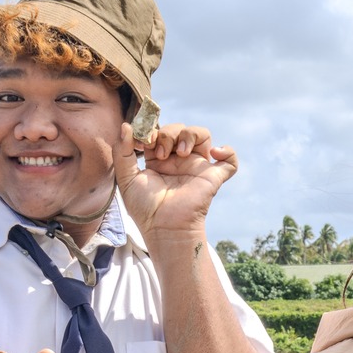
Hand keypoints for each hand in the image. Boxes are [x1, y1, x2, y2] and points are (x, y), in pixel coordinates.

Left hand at [116, 122, 238, 236]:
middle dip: (168, 134)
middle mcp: (178, 160)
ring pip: (202, 135)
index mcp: (159, 159)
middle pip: (179, 129)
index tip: (143, 142)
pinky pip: (230, 161)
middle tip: (160, 154)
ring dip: (190, 135)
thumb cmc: (144, 208)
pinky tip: (215, 154)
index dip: (151, 130)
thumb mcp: (126, 178)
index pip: (159, 131)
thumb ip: (122, 152)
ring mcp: (197, 167)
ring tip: (180, 153)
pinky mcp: (213, 177)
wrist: (163, 227)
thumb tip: (126, 126)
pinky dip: (228, 152)